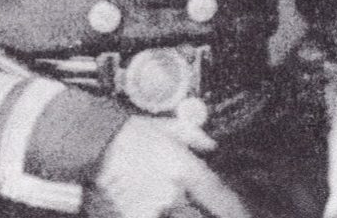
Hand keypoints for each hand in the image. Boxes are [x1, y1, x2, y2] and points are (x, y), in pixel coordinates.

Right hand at [94, 114, 250, 217]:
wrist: (91, 144)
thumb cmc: (127, 133)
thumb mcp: (163, 126)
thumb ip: (192, 135)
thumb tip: (211, 145)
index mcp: (184, 170)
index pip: (221, 198)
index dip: (237, 211)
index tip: (245, 216)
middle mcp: (172, 195)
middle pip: (197, 215)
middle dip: (197, 211)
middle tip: (187, 201)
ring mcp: (153, 211)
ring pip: (177, 217)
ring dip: (175, 211)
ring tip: (163, 201)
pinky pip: (153, 216)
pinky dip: (154, 213)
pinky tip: (150, 206)